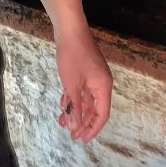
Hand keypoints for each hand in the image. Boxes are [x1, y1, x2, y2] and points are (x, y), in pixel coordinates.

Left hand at [55, 24, 112, 141]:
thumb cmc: (72, 55)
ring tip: (62, 121)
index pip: (102, 114)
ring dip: (75, 109)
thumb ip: (75, 106)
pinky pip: (80, 89)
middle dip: (82, 121)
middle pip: (94, 108)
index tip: (81, 138)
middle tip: (70, 133)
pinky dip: (72, 97)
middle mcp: (101, 82)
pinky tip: (63, 103)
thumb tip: (76, 126)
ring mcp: (92, 75)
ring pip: (85, 98)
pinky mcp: (84, 69)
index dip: (92, 128)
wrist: (69, 28)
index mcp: (103, 87)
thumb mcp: (72, 84)